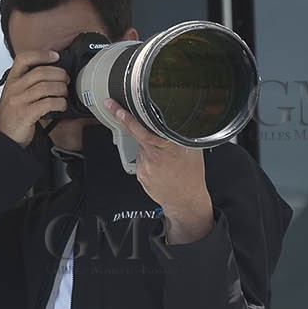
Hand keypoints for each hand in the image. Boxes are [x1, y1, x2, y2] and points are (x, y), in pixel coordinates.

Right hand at [0, 50, 69, 147]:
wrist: (4, 137)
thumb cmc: (13, 116)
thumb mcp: (15, 95)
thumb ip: (28, 83)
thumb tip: (51, 74)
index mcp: (11, 81)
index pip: (23, 59)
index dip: (41, 54)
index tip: (55, 56)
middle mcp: (14, 88)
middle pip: (40, 72)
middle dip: (58, 74)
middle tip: (66, 79)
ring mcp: (19, 101)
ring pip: (46, 87)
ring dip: (61, 89)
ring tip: (65, 93)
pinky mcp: (26, 114)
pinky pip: (47, 103)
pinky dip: (59, 103)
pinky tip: (62, 105)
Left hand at [104, 100, 213, 243]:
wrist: (185, 201)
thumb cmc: (191, 175)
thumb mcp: (194, 150)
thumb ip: (182, 133)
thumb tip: (177, 119)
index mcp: (169, 147)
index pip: (145, 129)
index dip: (129, 119)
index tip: (117, 110)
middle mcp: (154, 156)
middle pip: (138, 134)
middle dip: (128, 121)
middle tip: (113, 107)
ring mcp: (145, 167)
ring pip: (141, 147)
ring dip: (148, 147)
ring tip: (163, 157)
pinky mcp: (140, 174)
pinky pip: (141, 160)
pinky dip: (148, 159)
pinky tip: (159, 166)